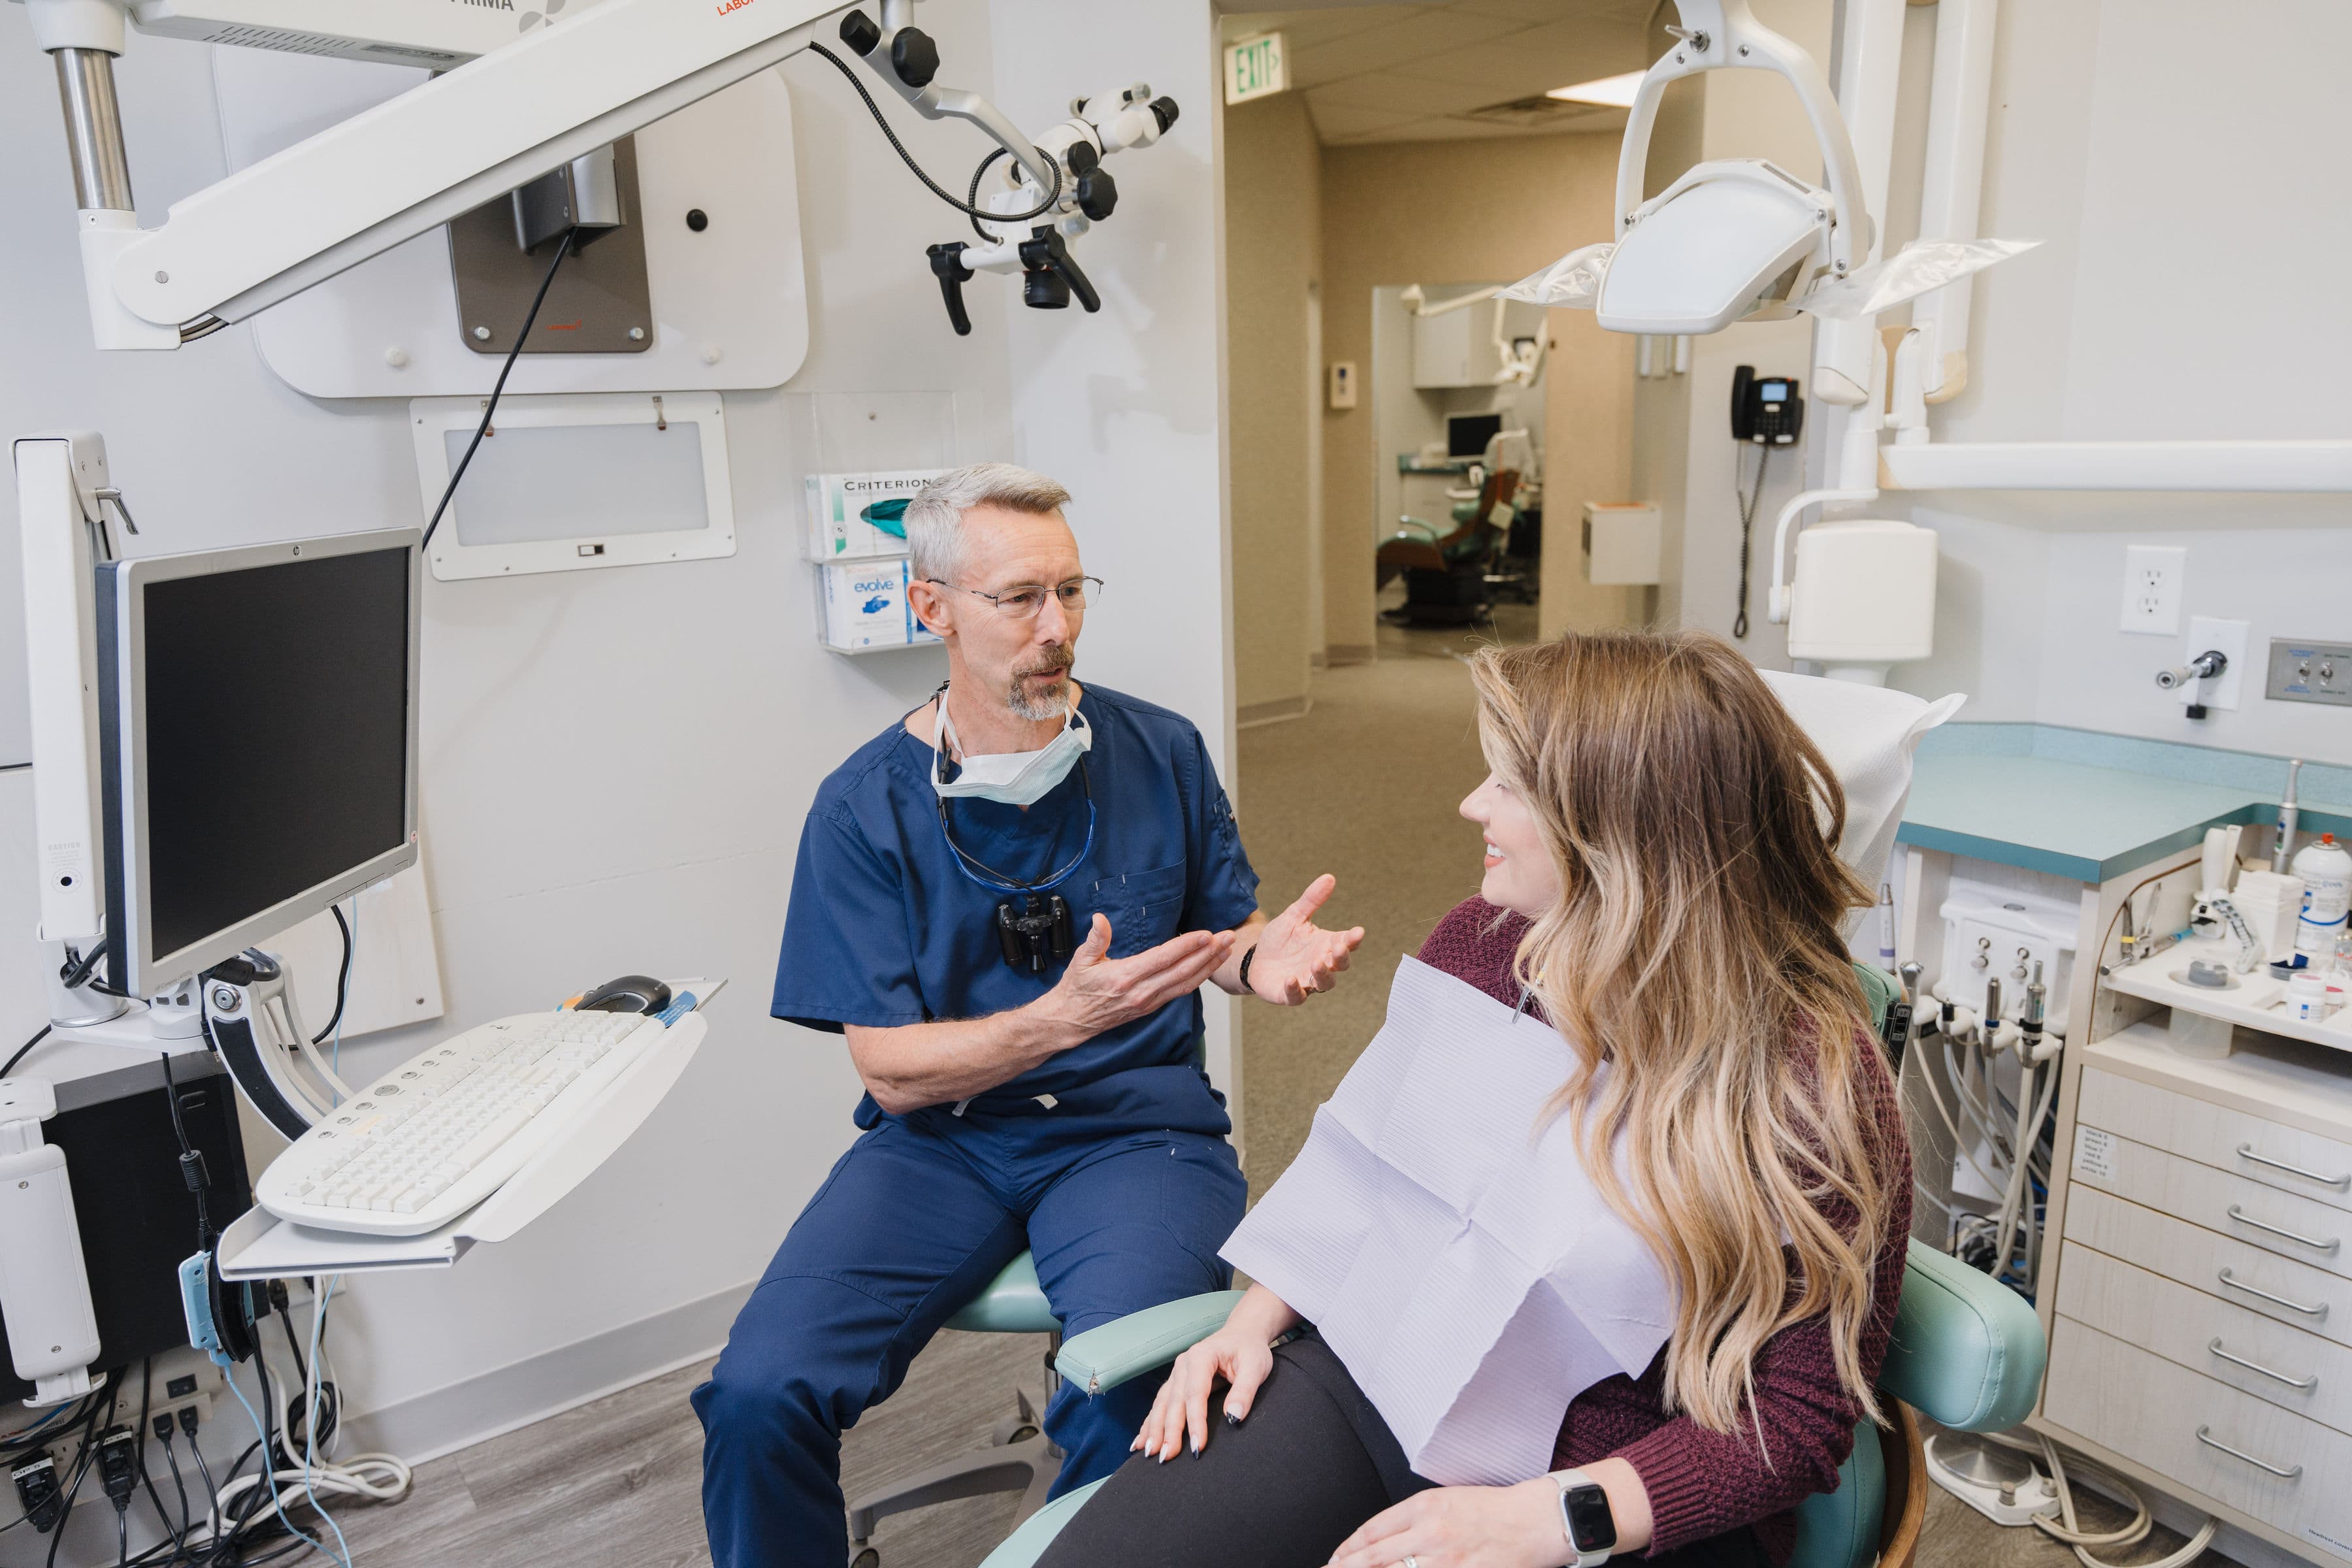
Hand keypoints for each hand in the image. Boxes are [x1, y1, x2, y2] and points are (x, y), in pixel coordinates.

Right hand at [1032, 915, 1232, 1046]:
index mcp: (1125, 977)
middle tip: (1227, 937)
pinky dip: (1197, 979)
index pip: (1163, 959)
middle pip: (1182, 971)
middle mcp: (1141, 992)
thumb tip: (1100, 919)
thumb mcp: (1080, 960)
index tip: (1206, 934)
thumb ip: (1095, 939)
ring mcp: (1148, 1002)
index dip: (1187, 946)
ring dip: (1208, 966)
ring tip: (1225, 949)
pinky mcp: (1151, 1007)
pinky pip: (1180, 992)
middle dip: (1208, 953)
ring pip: (1186, 984)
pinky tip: (1207, 967)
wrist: (1072, 1020)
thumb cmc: (1076, 988)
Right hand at [1132, 1323, 1273, 1462]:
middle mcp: (1183, 1364)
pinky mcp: (1176, 1383)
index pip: (1195, 1394)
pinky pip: (1159, 1404)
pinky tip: (1140, 1441)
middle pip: (1173, 1402)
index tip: (1198, 1447)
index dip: (1195, 1422)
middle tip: (1165, 1457)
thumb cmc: (1249, 1350)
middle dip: (1168, 1431)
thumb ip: (1245, 1391)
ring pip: (1161, 1404)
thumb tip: (1233, 1417)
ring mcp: (1176, 1373)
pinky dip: (1149, 1423)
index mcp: (1201, 1356)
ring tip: (1148, 1452)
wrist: (1241, 1334)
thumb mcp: (1256, 1366)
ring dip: (1154, 1429)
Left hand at [1247, 875, 1365, 1004]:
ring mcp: (1307, 980)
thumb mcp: (1294, 916)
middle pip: (1340, 964)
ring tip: (1315, 963)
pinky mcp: (1290, 994)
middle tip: (1338, 947)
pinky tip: (1290, 979)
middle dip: (1341, 957)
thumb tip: (1329, 877)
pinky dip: (1295, 989)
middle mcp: (1321, 964)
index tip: (1358, 931)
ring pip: (1324, 983)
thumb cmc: (1280, 939)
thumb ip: (1311, 900)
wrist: (1255, 958)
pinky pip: (1297, 996)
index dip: (1353, 939)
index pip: (1346, 942)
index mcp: (1325, 944)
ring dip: (1322, 974)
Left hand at [1326, 1481, 1566, 1567]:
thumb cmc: (1493, 1509)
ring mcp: (1446, 1559)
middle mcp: (1431, 1532)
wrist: (1534, 1520)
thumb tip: (1380, 1541)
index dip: (1347, 1549)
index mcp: (1424, 1506)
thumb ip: (1412, 1518)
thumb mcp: (1446, 1500)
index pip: (1372, 1531)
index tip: (1336, 1559)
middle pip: (1374, 1557)